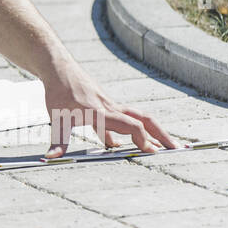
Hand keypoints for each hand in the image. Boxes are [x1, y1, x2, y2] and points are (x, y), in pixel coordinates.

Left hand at [41, 63, 183, 158]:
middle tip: (176, 149)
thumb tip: (50, 159)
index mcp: (100, 112)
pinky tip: (137, 145)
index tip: (152, 152)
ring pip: (138, 118)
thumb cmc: (58, 93)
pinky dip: (137, 131)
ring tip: (165, 147)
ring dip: (153, 132)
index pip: (127, 125)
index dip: (141, 138)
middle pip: (143, 119)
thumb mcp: (56, 119)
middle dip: (161, 134)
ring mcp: (111, 106)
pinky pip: (128, 119)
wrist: (59, 68)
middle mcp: (110, 108)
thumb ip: (58, 141)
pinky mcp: (109, 106)